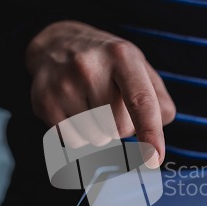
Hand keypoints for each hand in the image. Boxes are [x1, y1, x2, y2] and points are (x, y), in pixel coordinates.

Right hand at [26, 20, 175, 166]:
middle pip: (119, 128)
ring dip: (101, 132)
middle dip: (121, 126)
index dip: (150, 133)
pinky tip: (75, 112)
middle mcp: (89, 67)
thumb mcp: (138, 67)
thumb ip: (158, 99)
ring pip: (97, 139)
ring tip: (91, 105)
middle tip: (110, 103)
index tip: (154, 159)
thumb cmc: (107, 64)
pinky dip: (81, 136)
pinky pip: (75, 142)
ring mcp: (63, 85)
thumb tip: (161, 128)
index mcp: (121, 56)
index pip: (140, 101)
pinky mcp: (45, 103)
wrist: (57, 45)